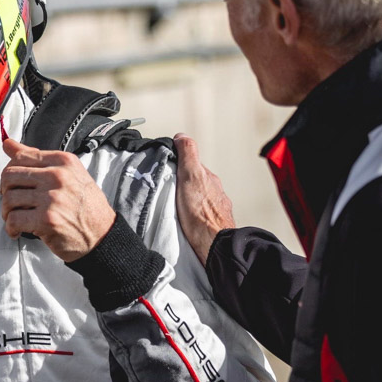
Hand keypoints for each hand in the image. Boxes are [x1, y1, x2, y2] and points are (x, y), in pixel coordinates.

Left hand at [0, 138, 116, 260]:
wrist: (102, 235)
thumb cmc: (85, 206)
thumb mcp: (69, 174)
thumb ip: (38, 159)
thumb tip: (7, 144)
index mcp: (63, 161)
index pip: (21, 156)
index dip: (10, 172)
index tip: (13, 185)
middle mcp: (58, 176)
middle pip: (10, 175)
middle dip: (5, 192)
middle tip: (13, 204)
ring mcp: (52, 198)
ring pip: (9, 198)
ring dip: (7, 212)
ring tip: (15, 218)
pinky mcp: (47, 220)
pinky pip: (14, 220)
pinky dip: (11, 228)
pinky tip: (17, 231)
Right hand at [173, 134, 233, 264]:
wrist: (213, 245)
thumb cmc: (200, 214)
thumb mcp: (191, 176)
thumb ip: (188, 154)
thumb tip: (182, 136)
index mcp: (209, 179)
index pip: (192, 166)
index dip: (178, 165)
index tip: (165, 169)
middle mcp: (216, 193)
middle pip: (196, 183)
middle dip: (183, 185)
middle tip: (166, 190)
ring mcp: (216, 210)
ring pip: (199, 200)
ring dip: (188, 201)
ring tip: (173, 207)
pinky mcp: (213, 226)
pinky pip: (201, 216)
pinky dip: (193, 216)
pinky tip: (185, 221)